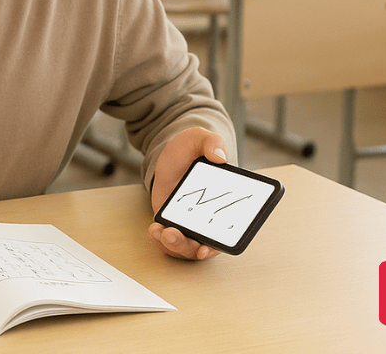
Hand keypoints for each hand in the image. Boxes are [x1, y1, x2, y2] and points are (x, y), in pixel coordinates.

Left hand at [147, 127, 227, 259]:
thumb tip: (220, 156)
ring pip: (188, 247)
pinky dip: (161, 241)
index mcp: (227, 200)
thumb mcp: (199, 138)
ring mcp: (193, 222)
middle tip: (173, 234)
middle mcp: (212, 216)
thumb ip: (212, 142)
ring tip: (159, 232)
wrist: (171, 155)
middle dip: (190, 247)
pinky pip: (171, 241)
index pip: (232, 230)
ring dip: (174, 245)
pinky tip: (153, 230)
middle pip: (207, 245)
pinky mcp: (175, 223)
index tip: (206, 247)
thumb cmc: (191, 149)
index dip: (221, 243)